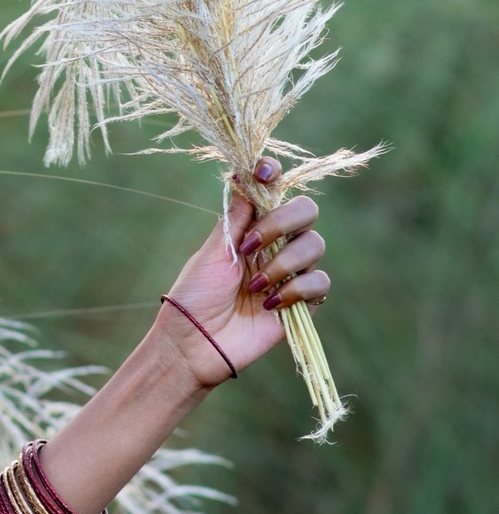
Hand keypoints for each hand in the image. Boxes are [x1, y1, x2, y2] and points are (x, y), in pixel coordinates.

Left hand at [154, 156, 331, 385]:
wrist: (195, 343)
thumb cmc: (195, 295)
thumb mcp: (213, 251)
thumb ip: (236, 217)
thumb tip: (245, 174)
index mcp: (252, 227)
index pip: (274, 190)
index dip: (274, 173)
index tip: (263, 171)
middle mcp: (276, 245)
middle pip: (306, 210)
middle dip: (283, 221)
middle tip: (251, 245)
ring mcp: (290, 272)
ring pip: (315, 244)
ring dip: (283, 261)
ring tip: (254, 285)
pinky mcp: (302, 304)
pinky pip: (319, 283)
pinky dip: (296, 289)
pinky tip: (268, 304)